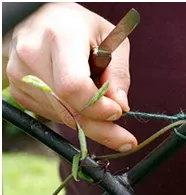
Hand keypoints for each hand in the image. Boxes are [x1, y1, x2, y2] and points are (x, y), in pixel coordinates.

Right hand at [3, 3, 136, 151]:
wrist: (44, 20)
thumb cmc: (82, 27)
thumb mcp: (111, 39)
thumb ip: (118, 74)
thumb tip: (121, 108)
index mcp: (60, 37)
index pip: (74, 86)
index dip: (98, 106)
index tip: (118, 112)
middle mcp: (33, 56)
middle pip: (67, 108)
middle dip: (100, 129)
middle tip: (125, 140)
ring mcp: (20, 75)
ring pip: (61, 117)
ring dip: (89, 122)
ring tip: (103, 108)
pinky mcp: (18, 91)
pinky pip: (52, 116)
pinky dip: (74, 116)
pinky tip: (82, 101)